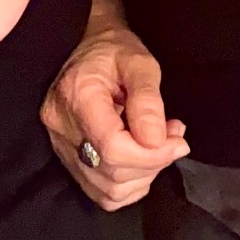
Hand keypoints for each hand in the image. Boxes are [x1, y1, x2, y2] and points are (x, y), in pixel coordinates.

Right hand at [41, 21, 188, 210]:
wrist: (89, 46)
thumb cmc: (116, 50)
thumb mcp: (140, 63)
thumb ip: (149, 101)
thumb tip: (156, 142)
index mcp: (76, 95)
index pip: (112, 147)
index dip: (152, 154)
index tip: (178, 141)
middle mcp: (61, 126)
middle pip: (111, 172)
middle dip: (152, 162)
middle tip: (174, 137)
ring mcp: (60, 146)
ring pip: (107, 189)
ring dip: (143, 175)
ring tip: (159, 144)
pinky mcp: (67, 158)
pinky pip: (101, 192)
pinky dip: (128, 184)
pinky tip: (140, 158)